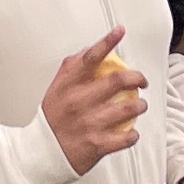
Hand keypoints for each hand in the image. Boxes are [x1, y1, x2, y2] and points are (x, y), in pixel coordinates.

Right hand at [41, 29, 143, 175]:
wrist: (41, 152)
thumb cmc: (52, 119)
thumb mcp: (56, 89)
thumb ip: (72, 68)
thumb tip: (90, 50)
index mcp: (68, 85)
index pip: (90, 57)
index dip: (107, 41)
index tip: (119, 31)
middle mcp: (79, 102)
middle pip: (117, 80)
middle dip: (137, 78)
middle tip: (141, 81)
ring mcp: (89, 123)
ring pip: (127, 108)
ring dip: (140, 105)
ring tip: (140, 105)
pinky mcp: (97, 144)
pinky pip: (125, 137)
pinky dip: (133, 134)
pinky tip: (132, 132)